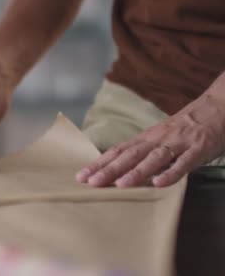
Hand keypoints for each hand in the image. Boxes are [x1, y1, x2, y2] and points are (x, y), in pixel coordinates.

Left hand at [76, 94, 224, 186]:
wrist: (217, 107)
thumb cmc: (185, 128)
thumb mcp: (159, 138)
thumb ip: (141, 152)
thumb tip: (117, 170)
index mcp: (146, 138)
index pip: (117, 151)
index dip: (99, 164)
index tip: (81, 176)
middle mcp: (157, 139)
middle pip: (130, 155)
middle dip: (109, 170)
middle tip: (91, 183)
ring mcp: (177, 143)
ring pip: (154, 158)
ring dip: (136, 172)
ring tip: (120, 185)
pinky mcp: (198, 149)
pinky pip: (184, 162)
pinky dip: (171, 172)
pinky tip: (159, 183)